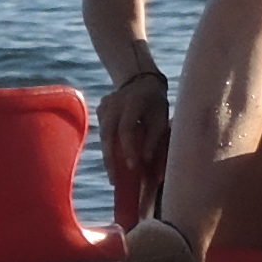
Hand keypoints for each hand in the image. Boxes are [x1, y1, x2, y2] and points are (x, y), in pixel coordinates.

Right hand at [97, 70, 169, 189]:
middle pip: (108, 134)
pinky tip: (113, 163)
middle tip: (114, 181)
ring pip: (103, 135)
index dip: (128, 149)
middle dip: (111, 159)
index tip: (133, 167)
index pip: (126, 129)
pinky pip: (102, 132)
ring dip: (108, 156)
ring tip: (114, 177)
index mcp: (133, 102)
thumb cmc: (155, 103)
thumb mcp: (161, 118)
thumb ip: (154, 138)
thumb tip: (145, 161)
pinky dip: (108, 148)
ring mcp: (104, 105)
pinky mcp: (100, 110)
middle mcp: (114, 103)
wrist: (141, 81)